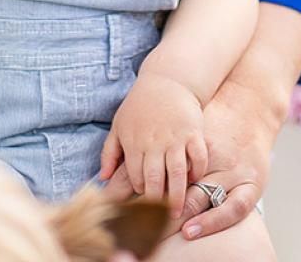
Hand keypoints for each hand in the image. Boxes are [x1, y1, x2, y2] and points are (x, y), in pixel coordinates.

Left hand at [100, 73, 205, 218]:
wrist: (167, 80)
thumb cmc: (140, 104)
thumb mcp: (119, 125)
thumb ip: (109, 152)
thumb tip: (102, 177)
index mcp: (134, 142)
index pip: (135, 176)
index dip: (139, 191)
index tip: (143, 203)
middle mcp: (154, 142)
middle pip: (156, 179)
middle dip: (158, 202)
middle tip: (161, 219)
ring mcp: (175, 137)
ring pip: (177, 172)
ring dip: (179, 194)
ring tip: (179, 210)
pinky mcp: (193, 132)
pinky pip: (198, 157)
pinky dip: (198, 171)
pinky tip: (195, 179)